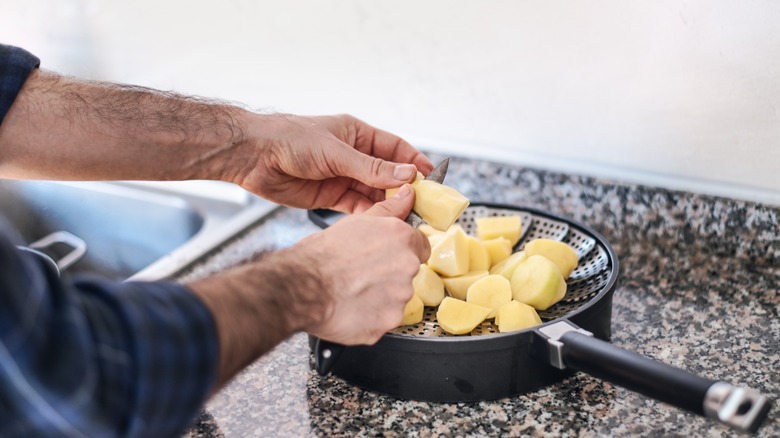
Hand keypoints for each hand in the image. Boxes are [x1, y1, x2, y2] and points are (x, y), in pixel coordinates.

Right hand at [189, 184, 429, 387]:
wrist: (300, 286)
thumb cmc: (322, 254)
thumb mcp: (356, 221)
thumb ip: (389, 209)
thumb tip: (407, 193)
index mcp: (402, 239)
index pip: (421, 246)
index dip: (401, 251)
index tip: (385, 256)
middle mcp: (406, 267)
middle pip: (408, 273)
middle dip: (390, 275)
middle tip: (362, 274)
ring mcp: (399, 298)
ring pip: (396, 298)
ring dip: (380, 296)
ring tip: (353, 291)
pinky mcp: (387, 323)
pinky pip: (384, 320)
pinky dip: (371, 317)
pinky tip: (351, 307)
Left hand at [233, 114, 433, 212]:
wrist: (253, 157)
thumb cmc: (291, 139)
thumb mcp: (336, 152)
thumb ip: (372, 168)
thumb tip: (407, 175)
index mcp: (357, 135)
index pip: (395, 149)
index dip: (414, 162)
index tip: (433, 177)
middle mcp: (352, 156)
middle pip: (387, 174)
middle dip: (405, 188)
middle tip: (423, 204)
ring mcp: (342, 176)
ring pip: (374, 193)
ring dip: (388, 204)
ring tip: (406, 217)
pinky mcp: (330, 196)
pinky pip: (357, 207)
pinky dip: (370, 215)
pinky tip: (381, 223)